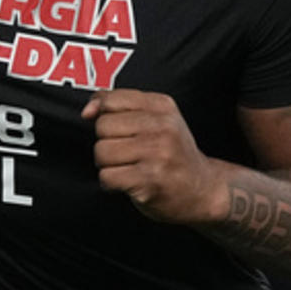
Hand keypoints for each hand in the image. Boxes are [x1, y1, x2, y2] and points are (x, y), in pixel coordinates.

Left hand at [82, 88, 226, 224]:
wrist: (203, 190)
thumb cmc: (173, 155)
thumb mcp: (157, 120)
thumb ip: (121, 107)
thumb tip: (87, 111)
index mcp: (162, 106)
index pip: (112, 99)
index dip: (102, 115)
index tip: (113, 129)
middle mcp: (162, 126)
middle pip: (103, 127)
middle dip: (106, 143)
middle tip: (125, 154)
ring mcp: (158, 153)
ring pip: (102, 152)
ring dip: (108, 165)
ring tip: (127, 168)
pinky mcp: (150, 180)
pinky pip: (108, 176)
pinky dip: (111, 183)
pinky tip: (128, 182)